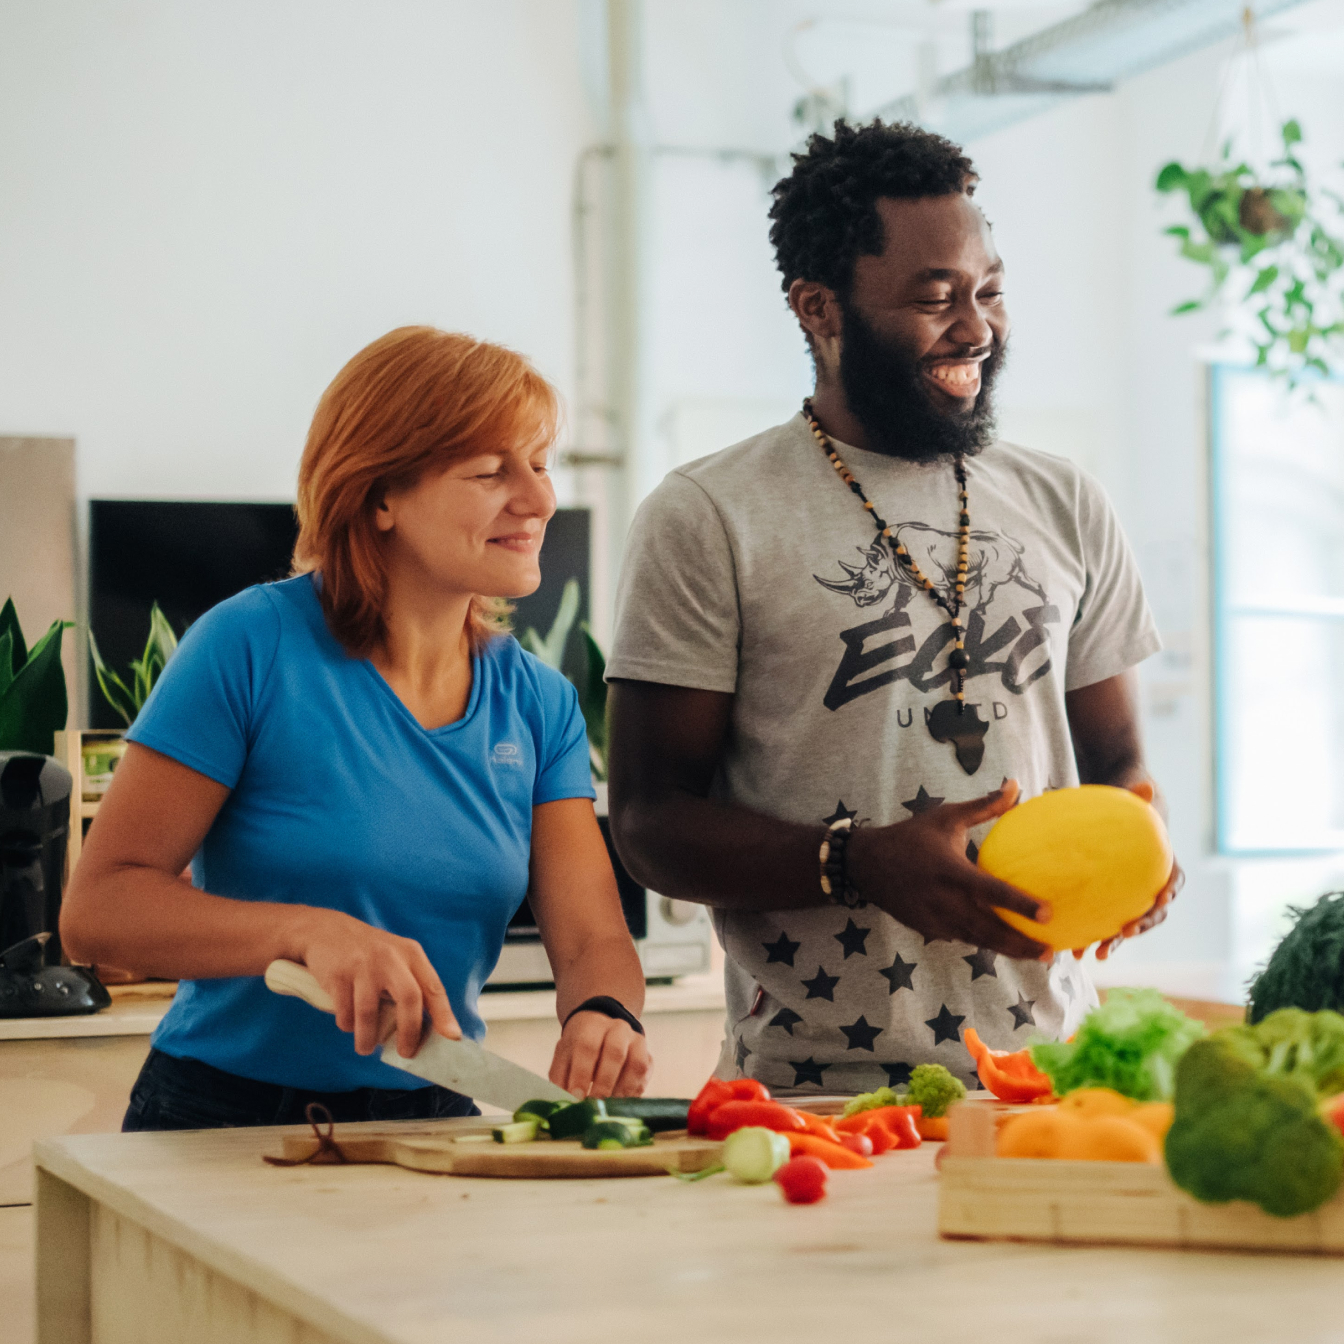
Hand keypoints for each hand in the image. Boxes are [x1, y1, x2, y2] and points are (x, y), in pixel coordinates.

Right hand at [295, 908, 459, 1057]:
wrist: (324, 930)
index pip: (433, 987)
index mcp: (411, 954)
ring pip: (369, 1013)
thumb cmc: (368, 954)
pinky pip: (345, 1012)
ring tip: (366, 1048)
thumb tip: (422, 1033)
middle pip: (409, 998)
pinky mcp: (339, 974)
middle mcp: (390, 957)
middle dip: (409, 1032)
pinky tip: (348, 1023)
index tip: (452, 1038)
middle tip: (406, 1053)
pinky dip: (347, 1025)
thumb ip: (409, 987)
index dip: (444, 1014)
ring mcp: (363, 965)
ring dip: (368, 1039)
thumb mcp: (395, 959)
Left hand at [549, 1012, 651, 1098]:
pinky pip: (645, 1077)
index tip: (576, 1097)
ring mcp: (637, 1041)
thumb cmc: (579, 1046)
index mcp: (592, 1025)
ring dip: (621, 1091)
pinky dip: (634, 1093)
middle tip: (594, 1105)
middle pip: (615, 1053)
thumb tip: (562, 1104)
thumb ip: (560, 1078)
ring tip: (608, 1108)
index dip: (582, 1074)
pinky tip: (620, 1104)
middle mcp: (618, 1029)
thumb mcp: (564, 1056)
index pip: (587, 1046)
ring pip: (636, 1065)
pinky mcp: (648, 1057)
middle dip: (604, 1084)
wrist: (602, 1030)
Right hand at [848, 780, 1050, 960]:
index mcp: (951, 872)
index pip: (993, 892)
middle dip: (1021, 944)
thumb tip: (1016, 785)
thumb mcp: (946, 817)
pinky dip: (983, 943)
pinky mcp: (929, 930)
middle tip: (1050, 952)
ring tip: (1036, 955)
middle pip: (990, 930)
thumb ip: (984, 806)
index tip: (1049, 914)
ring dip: (1007, 950)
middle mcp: (945, 901)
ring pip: (978, 941)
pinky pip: (962, 939)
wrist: (867, 865)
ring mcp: (936, 920)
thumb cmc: (911, 836)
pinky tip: (1004, 945)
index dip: (1021, 904)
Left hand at [1075, 779, 1182, 960]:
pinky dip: (1089, 933)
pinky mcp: (1108, 900)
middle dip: (1141, 926)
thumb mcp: (1135, 795)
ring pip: (1126, 924)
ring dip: (1112, 940)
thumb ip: (1139, 794)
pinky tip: (1069, 946)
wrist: (1118, 809)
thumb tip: (1143, 785)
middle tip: (1125, 932)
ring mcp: (1129, 896)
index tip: (1161, 898)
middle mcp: (1149, 885)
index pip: (1174, 881)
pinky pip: (1101, 920)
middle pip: (1152, 912)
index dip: (1169, 892)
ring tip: (1092, 953)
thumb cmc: (1129, 801)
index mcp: (1164, 863)